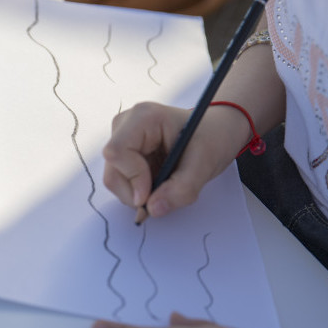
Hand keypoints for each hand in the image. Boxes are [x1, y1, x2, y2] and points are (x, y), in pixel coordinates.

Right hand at [102, 102, 247, 217]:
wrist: (214, 132)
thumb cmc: (211, 138)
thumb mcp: (204, 164)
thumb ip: (181, 189)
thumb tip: (153, 209)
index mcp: (144, 118)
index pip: (117, 152)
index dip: (131, 178)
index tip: (150, 196)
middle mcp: (126, 126)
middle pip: (113, 170)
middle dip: (135, 192)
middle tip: (162, 198)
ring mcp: (122, 140)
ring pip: (114, 179)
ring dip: (138, 194)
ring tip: (166, 187)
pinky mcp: (125, 154)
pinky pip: (122, 182)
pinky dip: (139, 191)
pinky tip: (160, 183)